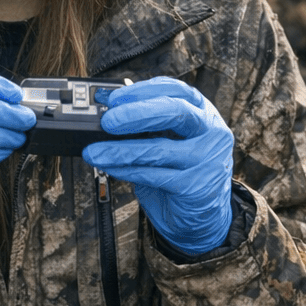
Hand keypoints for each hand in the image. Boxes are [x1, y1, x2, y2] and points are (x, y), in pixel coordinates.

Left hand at [83, 77, 233, 253]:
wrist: (205, 214)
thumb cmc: (182, 169)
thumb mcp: (170, 139)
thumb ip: (146, 124)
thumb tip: (105, 110)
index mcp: (203, 112)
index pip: (176, 90)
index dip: (143, 90)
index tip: (113, 98)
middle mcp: (211, 132)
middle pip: (176, 112)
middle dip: (137, 113)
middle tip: (107, 121)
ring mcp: (207, 160)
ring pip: (159, 149)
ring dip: (120, 150)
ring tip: (94, 151)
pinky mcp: (195, 187)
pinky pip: (153, 175)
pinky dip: (126, 171)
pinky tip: (109, 167)